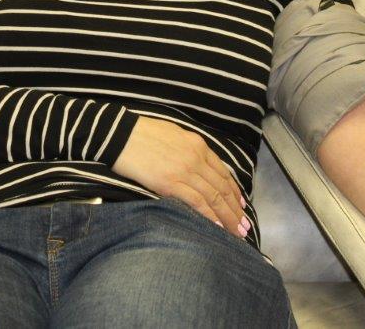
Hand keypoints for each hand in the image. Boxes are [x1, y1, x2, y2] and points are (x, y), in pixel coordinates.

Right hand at [112, 116, 248, 236]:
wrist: (119, 134)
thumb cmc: (143, 132)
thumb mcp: (175, 135)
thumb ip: (190, 150)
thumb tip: (197, 165)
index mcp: (198, 145)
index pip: (223, 173)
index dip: (235, 191)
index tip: (241, 206)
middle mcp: (196, 158)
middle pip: (222, 188)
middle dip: (236, 209)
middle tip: (245, 226)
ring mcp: (185, 171)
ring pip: (214, 197)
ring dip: (227, 217)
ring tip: (236, 232)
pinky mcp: (170, 183)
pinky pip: (196, 202)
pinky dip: (209, 215)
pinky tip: (217, 226)